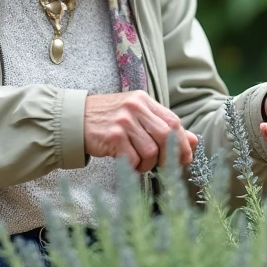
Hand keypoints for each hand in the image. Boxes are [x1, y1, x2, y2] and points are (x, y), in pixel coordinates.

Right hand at [83, 92, 199, 173]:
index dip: (183, 143)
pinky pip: (133, 159)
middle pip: (166, 136)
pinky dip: (133, 166)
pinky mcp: (113, 136)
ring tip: (138, 163)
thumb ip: (163, 126)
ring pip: (151, 151)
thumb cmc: (107, 120)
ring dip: (148, 164)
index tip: (184, 158)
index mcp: (143, 100)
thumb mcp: (136, 116)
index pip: (174, 122)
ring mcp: (123, 121)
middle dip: (169, 156)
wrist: (72, 120)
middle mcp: (135, 107)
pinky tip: (126, 162)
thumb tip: (194, 141)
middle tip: (164, 166)